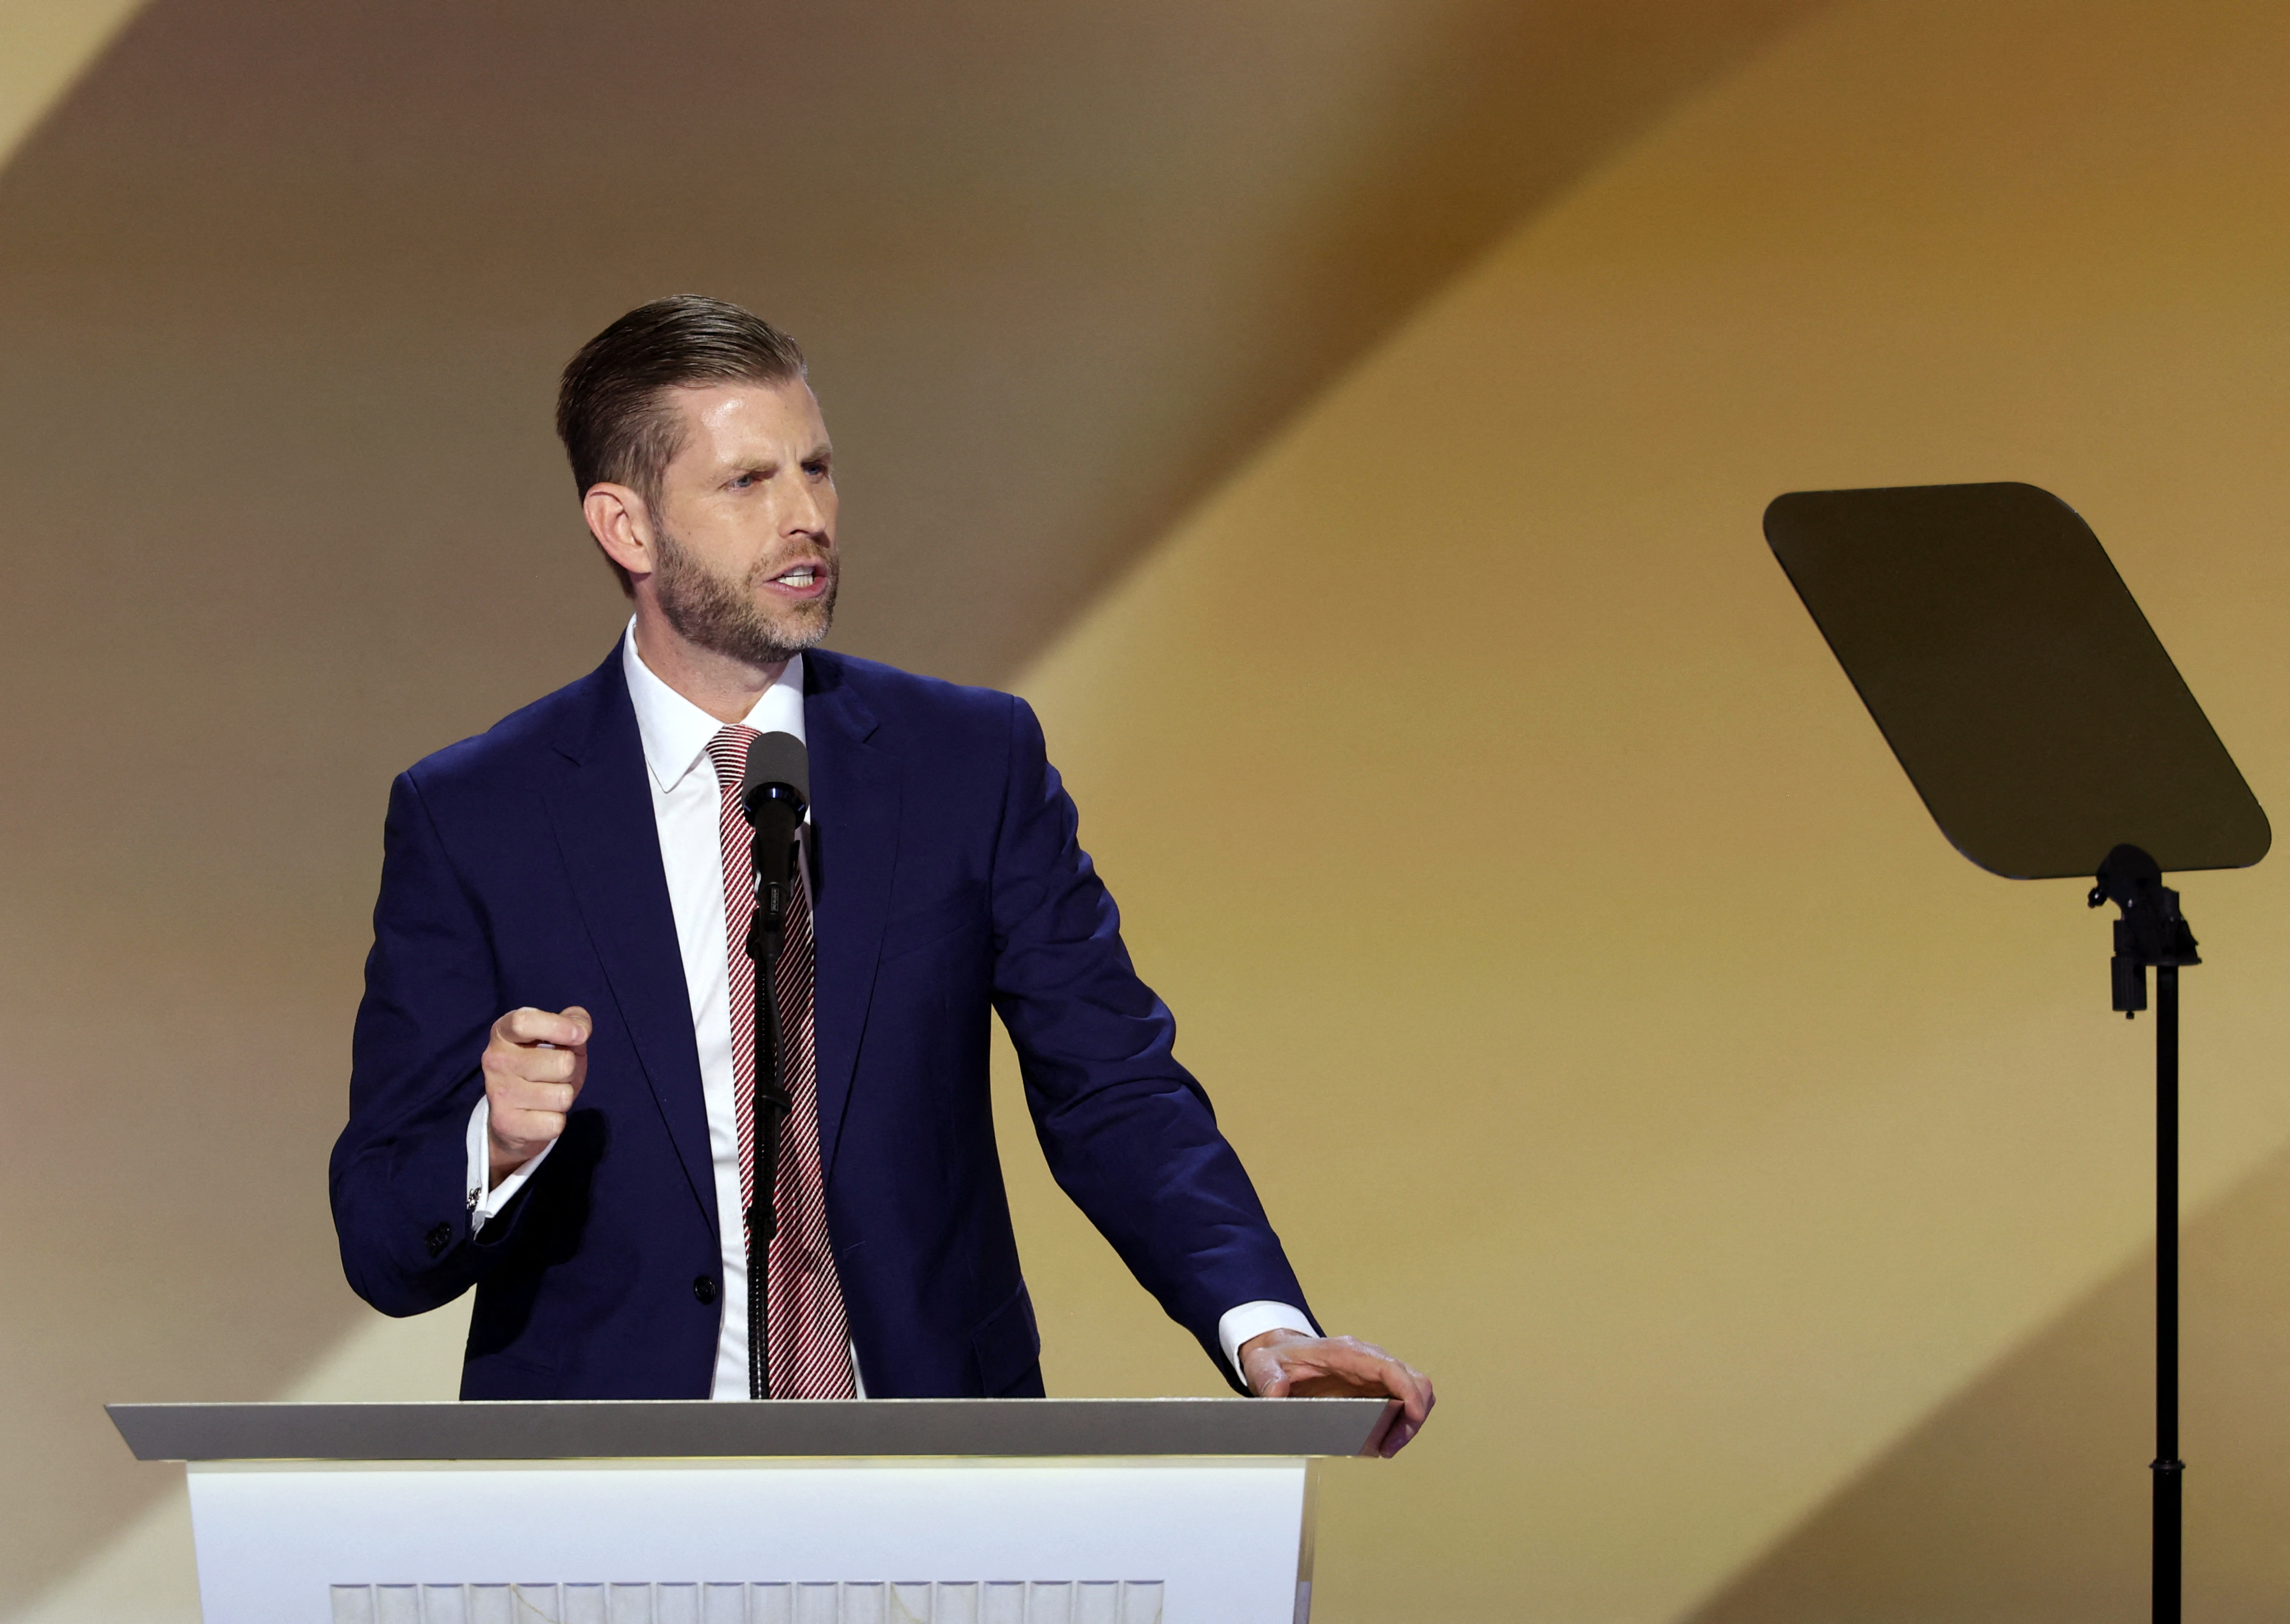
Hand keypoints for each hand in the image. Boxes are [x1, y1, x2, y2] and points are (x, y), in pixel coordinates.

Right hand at [482, 1006, 590, 1184]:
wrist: (515, 1117)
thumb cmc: (543, 1068)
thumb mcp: (560, 1039)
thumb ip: (574, 1022)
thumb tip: (581, 1029)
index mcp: (504, 1033)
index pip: (524, 1022)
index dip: (558, 1026)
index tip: (580, 1035)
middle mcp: (496, 1060)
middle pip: (563, 1063)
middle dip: (571, 1071)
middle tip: (555, 1075)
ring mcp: (498, 1093)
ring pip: (562, 1096)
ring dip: (564, 1097)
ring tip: (547, 1094)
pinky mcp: (506, 1123)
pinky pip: (555, 1123)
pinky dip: (556, 1121)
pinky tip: (539, 1115)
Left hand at [1239, 1329, 1434, 1456]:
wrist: (1277, 1354)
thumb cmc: (1275, 1359)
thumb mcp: (1263, 1365)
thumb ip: (1268, 1377)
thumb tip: (1276, 1393)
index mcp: (1348, 1353)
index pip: (1393, 1369)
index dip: (1410, 1396)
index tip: (1407, 1424)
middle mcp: (1368, 1360)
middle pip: (1415, 1382)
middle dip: (1413, 1417)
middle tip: (1389, 1448)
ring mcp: (1373, 1373)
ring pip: (1413, 1391)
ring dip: (1409, 1422)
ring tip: (1385, 1448)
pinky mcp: (1372, 1386)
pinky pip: (1400, 1401)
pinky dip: (1400, 1422)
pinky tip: (1379, 1441)